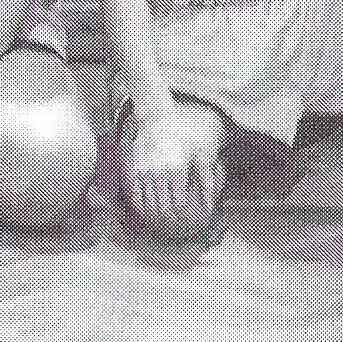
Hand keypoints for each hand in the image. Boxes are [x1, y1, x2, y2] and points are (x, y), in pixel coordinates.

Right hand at [122, 103, 221, 239]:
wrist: (155, 119)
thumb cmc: (179, 138)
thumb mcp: (197, 154)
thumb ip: (207, 180)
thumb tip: (209, 206)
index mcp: (177, 169)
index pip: (179, 202)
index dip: (181, 211)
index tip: (182, 217)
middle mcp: (160, 171)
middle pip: (163, 206)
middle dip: (167, 217)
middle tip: (170, 222)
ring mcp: (144, 170)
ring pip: (148, 203)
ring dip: (152, 214)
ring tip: (156, 219)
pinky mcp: (132, 169)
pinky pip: (133, 194)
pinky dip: (137, 205)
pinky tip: (142, 210)